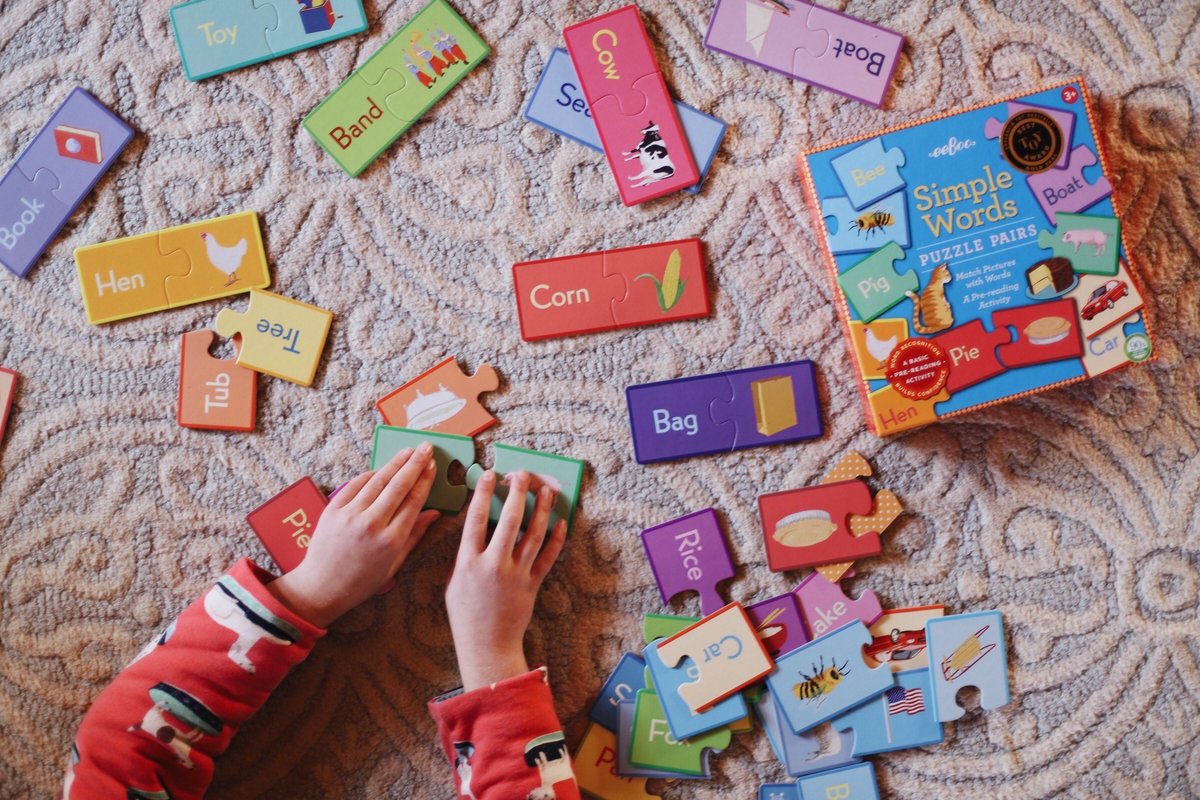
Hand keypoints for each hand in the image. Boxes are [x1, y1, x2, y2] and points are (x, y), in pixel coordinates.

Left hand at [267, 444, 440, 626]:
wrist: (322, 587)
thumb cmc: (362, 581)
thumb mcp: (395, 564)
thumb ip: (415, 536)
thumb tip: (434, 513)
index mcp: (391, 540)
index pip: (414, 501)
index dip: (425, 480)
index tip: (433, 466)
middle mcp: (372, 524)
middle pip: (399, 485)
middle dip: (415, 463)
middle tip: (426, 448)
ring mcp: (350, 515)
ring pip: (378, 481)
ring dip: (395, 463)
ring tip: (408, 451)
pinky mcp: (333, 510)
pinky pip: (355, 485)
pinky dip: (370, 475)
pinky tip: (381, 469)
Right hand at [445, 470, 566, 690]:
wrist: (486, 645)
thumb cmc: (465, 614)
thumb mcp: (454, 581)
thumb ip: (464, 554)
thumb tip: (475, 527)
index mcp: (468, 562)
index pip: (476, 519)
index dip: (484, 493)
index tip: (490, 475)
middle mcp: (493, 565)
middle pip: (508, 520)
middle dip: (517, 493)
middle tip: (522, 475)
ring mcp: (515, 574)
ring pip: (533, 534)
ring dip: (541, 509)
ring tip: (546, 491)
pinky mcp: (532, 584)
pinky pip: (548, 557)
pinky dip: (557, 539)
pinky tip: (560, 522)